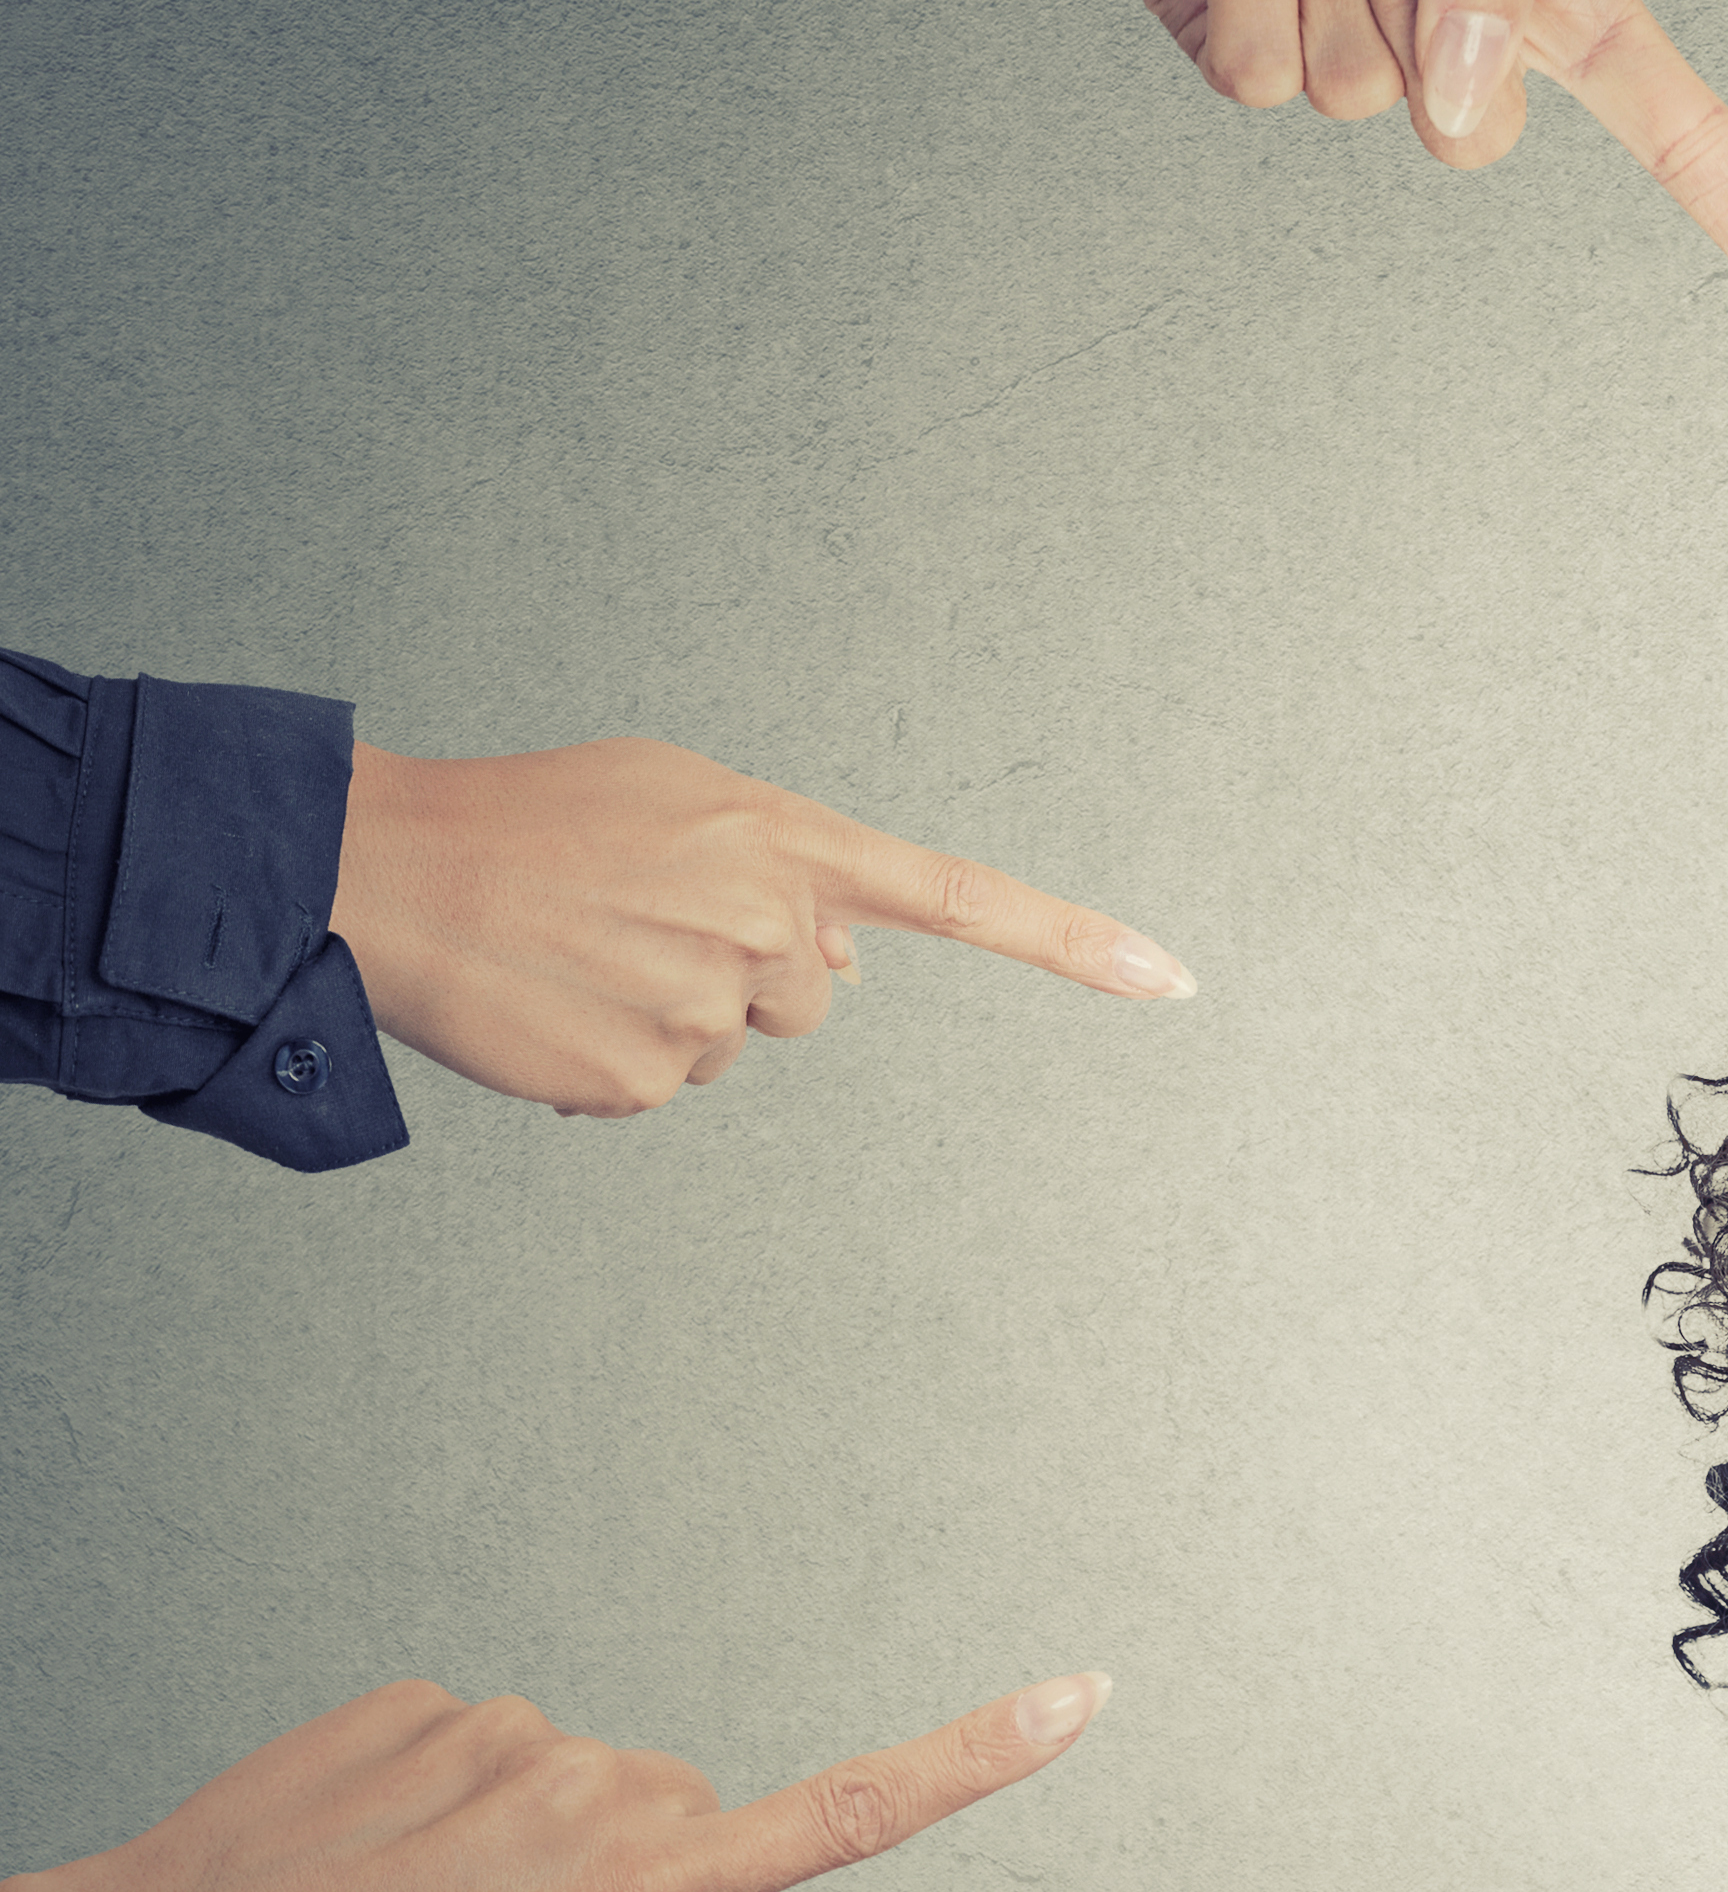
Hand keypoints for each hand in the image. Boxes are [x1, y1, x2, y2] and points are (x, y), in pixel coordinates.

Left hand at [0, 1671, 1109, 1891]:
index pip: (852, 1818)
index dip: (978, 1759)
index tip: (1079, 1695)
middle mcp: (600, 1796)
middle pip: (672, 1813)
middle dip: (618, 1870)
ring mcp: (506, 1733)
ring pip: (564, 1782)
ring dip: (510, 1841)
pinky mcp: (419, 1702)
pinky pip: (468, 1750)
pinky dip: (430, 1803)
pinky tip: (353, 1864)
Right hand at [331, 734, 1194, 1116]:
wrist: (390, 870)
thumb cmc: (533, 819)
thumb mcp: (677, 801)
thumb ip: (786, 869)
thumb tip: (859, 966)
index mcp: (785, 844)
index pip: (961, 897)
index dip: (1072, 943)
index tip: (1174, 980)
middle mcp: (768, 928)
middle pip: (814, 993)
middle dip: (746, 971)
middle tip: (639, 922)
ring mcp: (708, 1012)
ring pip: (735, 1045)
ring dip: (674, 1013)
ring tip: (582, 954)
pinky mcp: (640, 1083)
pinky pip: (658, 1090)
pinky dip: (612, 1059)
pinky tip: (553, 1002)